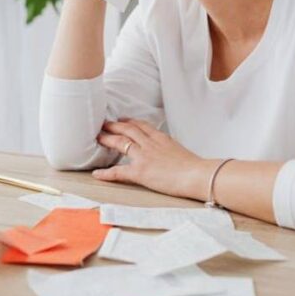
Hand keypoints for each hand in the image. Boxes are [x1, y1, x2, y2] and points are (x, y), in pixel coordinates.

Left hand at [93, 118, 211, 199]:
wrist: (197, 175)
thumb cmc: (195, 167)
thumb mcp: (180, 150)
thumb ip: (169, 148)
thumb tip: (168, 152)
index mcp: (161, 138)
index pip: (142, 125)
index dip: (130, 122)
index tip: (122, 120)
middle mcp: (150, 143)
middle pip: (128, 130)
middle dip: (114, 126)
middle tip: (103, 124)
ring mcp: (143, 156)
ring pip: (120, 143)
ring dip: (107, 139)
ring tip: (98, 138)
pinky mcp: (140, 172)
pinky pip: (118, 171)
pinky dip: (106, 173)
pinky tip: (97, 174)